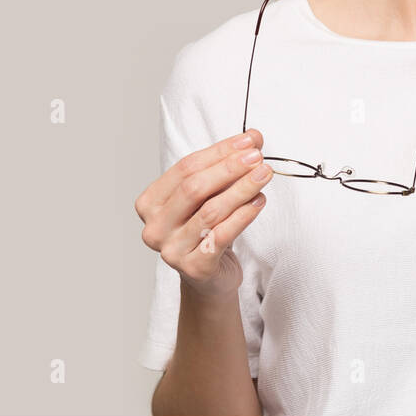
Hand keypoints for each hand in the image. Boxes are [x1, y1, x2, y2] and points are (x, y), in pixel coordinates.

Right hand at [135, 129, 271, 300]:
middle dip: (229, 168)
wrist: (211, 276)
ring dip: (241, 189)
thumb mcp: (212, 195)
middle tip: (257, 157)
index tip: (248, 141)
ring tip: (264, 175)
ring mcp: (171, 250)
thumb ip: (226, 166)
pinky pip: (221, 236)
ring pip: (210, 211)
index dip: (219, 152)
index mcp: (150, 202)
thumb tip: (253, 138)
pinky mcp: (194, 268)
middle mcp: (155, 227)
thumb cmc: (208, 230)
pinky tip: (259, 201)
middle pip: (194, 188)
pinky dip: (243, 216)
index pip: (186, 168)